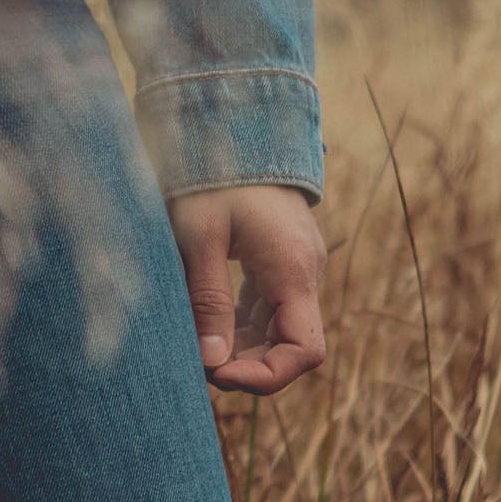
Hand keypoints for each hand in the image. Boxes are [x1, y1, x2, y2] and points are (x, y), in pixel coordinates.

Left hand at [169, 184, 326, 395]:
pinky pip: (268, 308)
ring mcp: (295, 267)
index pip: (304, 351)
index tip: (219, 375)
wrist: (234, 125)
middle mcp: (304, 273)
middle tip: (197, 365)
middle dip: (248, 366)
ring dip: (242, 348)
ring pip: (278, 329)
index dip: (267, 377)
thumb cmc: (213, 175)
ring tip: (196, 347)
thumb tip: (211, 363)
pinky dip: (241, 325)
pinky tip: (206, 326)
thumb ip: (208, 300)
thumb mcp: (200, 236)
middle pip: (291, 346)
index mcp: (292, 270)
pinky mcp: (280, 260)